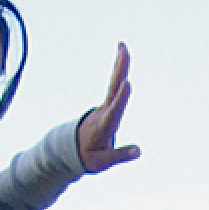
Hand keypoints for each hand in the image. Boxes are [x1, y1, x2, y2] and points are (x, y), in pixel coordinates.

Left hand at [77, 43, 140, 172]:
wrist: (69, 149)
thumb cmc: (87, 157)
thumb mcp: (101, 163)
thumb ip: (119, 156)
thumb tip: (139, 151)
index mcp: (104, 126)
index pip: (114, 110)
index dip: (121, 98)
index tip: (127, 83)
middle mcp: (103, 112)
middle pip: (112, 88)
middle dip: (119, 69)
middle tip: (123, 48)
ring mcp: (103, 107)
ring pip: (113, 83)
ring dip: (119, 65)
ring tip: (123, 46)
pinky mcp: (105, 106)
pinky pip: (114, 86)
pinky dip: (119, 72)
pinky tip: (122, 59)